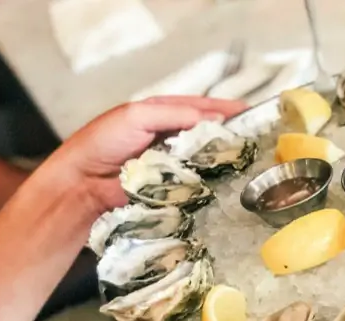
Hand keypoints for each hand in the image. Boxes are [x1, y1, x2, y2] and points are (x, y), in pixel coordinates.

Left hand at [43, 96, 246, 213]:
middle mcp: (173, 138)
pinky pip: (199, 183)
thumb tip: (213, 119)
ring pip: (208, 160)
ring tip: (255, 161)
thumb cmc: (102, 143)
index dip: (228, 110)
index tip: (255, 113)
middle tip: (262, 140)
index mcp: (164, 114)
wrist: (82, 184)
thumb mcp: (136, 115)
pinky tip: (233, 183)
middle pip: (210, 134)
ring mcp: (175, 164)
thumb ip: (174, 113)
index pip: (203, 108)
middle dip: (233, 135)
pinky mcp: (174, 188)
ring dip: (227, 160)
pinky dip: (214, 182)